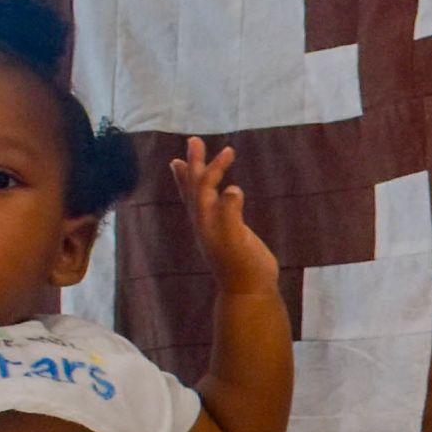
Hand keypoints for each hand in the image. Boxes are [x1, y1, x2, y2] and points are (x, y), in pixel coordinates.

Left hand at [170, 139, 278, 298]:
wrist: (248, 291)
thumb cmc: (244, 267)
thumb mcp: (238, 240)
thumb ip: (233, 214)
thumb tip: (232, 189)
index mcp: (206, 220)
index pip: (204, 187)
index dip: (213, 168)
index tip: (228, 152)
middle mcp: (205, 221)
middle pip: (193, 187)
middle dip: (194, 163)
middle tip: (194, 140)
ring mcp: (213, 227)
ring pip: (197, 197)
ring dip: (192, 176)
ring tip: (183, 160)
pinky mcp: (225, 232)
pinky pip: (211, 206)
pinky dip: (209, 192)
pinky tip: (218, 189)